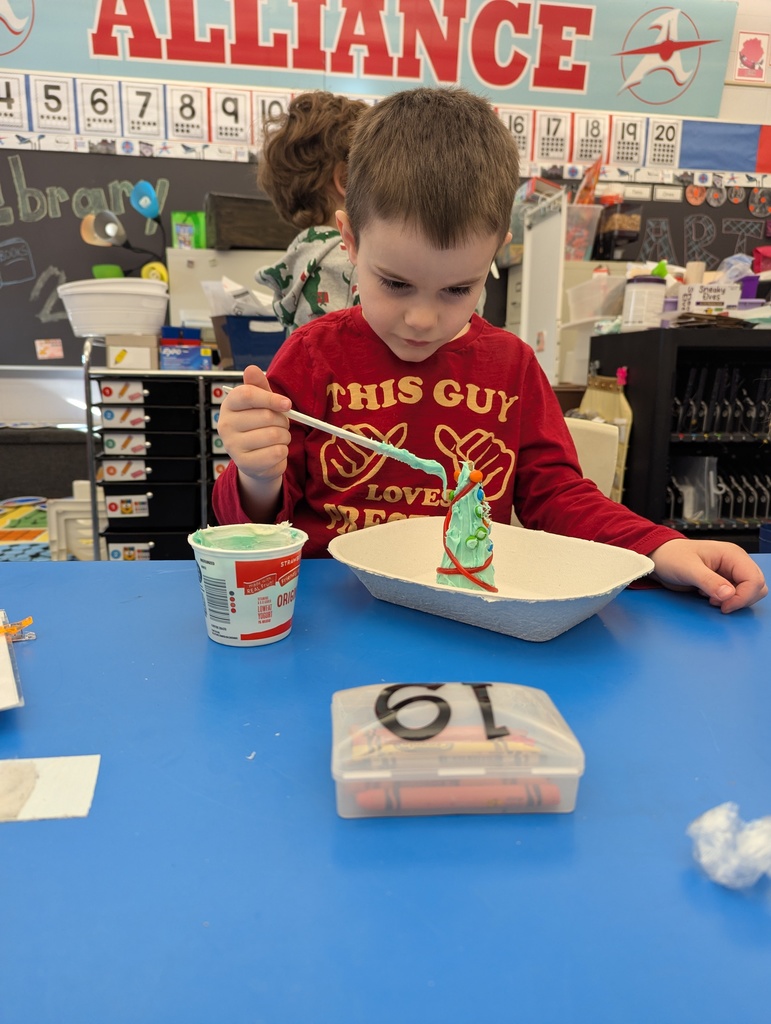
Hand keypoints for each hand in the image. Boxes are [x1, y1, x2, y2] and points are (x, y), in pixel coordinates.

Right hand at [217, 364, 290, 517]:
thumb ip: (258, 386)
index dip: (270, 398)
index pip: (247, 395)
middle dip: (283, 421)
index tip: (287, 404)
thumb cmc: (259, 426)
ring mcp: (233, 447)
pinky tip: (275, 452)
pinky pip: (276, 453)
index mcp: (228, 405)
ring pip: (274, 435)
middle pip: (266, 416)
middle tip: (281, 425)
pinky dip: (283, 452)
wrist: (255, 460)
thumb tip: (251, 368)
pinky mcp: (245, 465)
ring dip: (285, 437)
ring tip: (278, 438)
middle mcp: (225, 425)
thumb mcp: (261, 403)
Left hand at [648, 538, 767, 612]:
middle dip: (741, 600)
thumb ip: (708, 581)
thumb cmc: (671, 557)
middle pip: (757, 586)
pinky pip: (737, 594)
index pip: (754, 579)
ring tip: (711, 599)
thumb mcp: (688, 569)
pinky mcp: (725, 580)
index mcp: (732, 554)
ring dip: (735, 601)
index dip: (744, 597)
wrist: (660, 558)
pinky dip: (727, 600)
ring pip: (749, 592)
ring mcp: (731, 571)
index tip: (724, 606)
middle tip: (718, 604)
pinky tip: (709, 597)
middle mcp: (736, 562)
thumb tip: (729, 594)